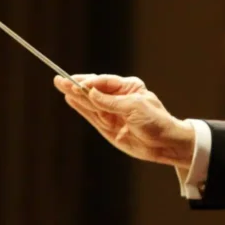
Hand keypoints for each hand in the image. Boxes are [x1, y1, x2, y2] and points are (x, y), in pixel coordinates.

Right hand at [54, 74, 195, 168]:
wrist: (164, 144)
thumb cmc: (155, 121)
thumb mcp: (135, 108)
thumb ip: (111, 102)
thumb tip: (91, 92)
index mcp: (129, 87)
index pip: (105, 82)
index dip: (90, 82)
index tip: (79, 84)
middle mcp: (118, 98)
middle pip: (94, 90)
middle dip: (77, 85)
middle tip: (60, 80)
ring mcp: (112, 112)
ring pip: (90, 102)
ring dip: (75, 95)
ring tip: (60, 85)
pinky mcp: (108, 126)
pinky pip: (91, 115)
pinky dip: (80, 107)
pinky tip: (70, 99)